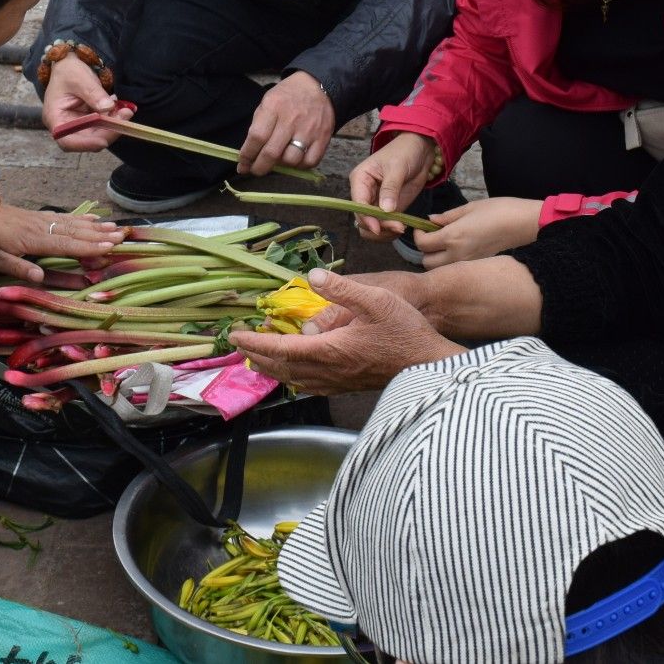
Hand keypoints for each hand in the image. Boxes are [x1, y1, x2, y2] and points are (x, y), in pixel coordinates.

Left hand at [0, 203, 125, 280]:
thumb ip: (17, 267)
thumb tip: (41, 278)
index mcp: (32, 240)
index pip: (65, 245)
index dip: (88, 247)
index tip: (109, 247)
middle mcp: (40, 227)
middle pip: (74, 232)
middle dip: (99, 235)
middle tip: (122, 237)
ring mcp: (40, 219)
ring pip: (72, 223)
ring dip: (95, 226)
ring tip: (114, 228)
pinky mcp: (36, 216)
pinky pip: (63, 217)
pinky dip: (80, 218)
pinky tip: (91, 219)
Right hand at [42, 57, 119, 150]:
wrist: (69, 64)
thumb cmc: (68, 71)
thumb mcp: (80, 78)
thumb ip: (94, 93)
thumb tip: (108, 107)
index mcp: (55, 118)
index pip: (67, 140)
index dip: (85, 144)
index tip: (103, 140)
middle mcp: (65, 125)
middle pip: (85, 140)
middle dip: (107, 132)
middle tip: (125, 117)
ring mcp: (78, 124)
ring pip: (97, 135)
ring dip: (113, 126)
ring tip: (126, 111)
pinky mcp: (88, 121)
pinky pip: (102, 126)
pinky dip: (113, 120)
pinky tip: (122, 109)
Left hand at [230, 269, 460, 393]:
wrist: (427, 364)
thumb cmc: (404, 331)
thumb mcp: (376, 300)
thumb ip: (342, 289)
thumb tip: (314, 277)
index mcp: (329, 350)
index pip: (281, 347)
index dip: (255, 340)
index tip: (235, 334)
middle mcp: (328, 371)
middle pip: (281, 367)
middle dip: (257, 354)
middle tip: (240, 342)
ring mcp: (336, 382)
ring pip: (293, 379)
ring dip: (272, 366)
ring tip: (259, 353)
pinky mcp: (346, 386)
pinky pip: (308, 385)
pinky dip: (291, 376)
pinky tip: (293, 370)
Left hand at [238, 72, 335, 176]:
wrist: (318, 86)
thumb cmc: (288, 96)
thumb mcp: (267, 101)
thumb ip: (258, 125)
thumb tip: (249, 153)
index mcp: (273, 107)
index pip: (257, 137)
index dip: (247, 155)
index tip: (243, 164)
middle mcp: (291, 119)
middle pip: (272, 153)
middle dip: (259, 168)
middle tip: (255, 170)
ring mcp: (308, 130)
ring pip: (291, 160)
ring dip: (281, 166)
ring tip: (277, 161)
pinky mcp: (323, 138)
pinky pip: (310, 162)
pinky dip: (300, 166)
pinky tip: (295, 160)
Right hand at [350, 132, 436, 240]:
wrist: (419, 151)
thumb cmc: (405, 152)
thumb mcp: (397, 167)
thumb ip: (390, 188)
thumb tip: (385, 210)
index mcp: (360, 180)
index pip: (358, 204)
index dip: (366, 218)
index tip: (379, 228)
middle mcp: (364, 194)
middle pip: (362, 219)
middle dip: (379, 226)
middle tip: (398, 226)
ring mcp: (376, 203)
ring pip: (371, 227)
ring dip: (385, 232)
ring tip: (402, 227)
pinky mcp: (388, 209)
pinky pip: (384, 226)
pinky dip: (391, 231)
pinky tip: (403, 226)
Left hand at [410, 197, 541, 267]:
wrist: (525, 224)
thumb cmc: (499, 210)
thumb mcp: (470, 208)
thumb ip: (447, 217)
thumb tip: (430, 220)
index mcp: (453, 237)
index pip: (422, 245)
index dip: (417, 235)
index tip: (421, 228)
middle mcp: (457, 255)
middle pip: (427, 263)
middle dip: (425, 251)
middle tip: (431, 237)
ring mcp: (468, 264)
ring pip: (440, 270)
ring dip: (437, 259)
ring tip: (444, 244)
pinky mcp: (477, 267)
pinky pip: (455, 269)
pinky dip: (450, 263)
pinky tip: (459, 249)